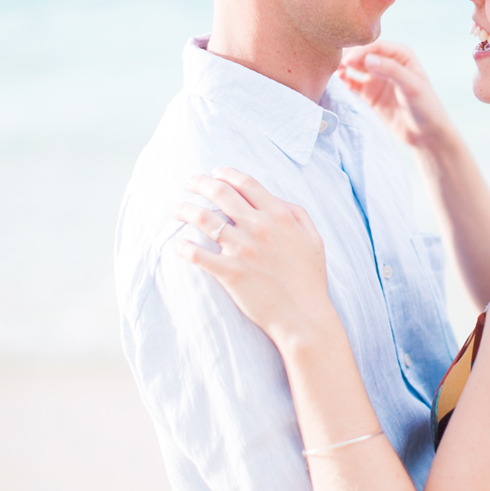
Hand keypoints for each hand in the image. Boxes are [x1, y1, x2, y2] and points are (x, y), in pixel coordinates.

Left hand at [171, 168, 330, 345]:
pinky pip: (197, 254)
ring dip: (185, 209)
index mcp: (279, 216)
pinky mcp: (230, 273)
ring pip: (203, 219)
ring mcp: (242, 250)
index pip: (246, 183)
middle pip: (220, 193)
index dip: (226, 174)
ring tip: (176, 209)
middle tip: (189, 183)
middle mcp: (258, 228)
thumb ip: (296, 213)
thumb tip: (275, 198)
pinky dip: (184, 246)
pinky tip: (179, 244)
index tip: (214, 173)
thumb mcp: (313, 239)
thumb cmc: (309, 279)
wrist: (304, 317)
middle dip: (199, 183)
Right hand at [337, 40, 453, 152]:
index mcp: (401, 55)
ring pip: (354, 67)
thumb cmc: (425, 107)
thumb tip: (367, 59)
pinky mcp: (369, 93)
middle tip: (335, 66)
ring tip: (333, 73)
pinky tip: (336, 83)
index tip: (348, 61)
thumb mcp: (412, 87)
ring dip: (343, 68)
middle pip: (362, 54)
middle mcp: (387, 63)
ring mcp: (376, 78)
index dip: (360, 51)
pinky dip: (343, 81)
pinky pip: (352, 83)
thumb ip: (391, 71)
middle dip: (349, 57)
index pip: (376, 46)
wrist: (425, 134)